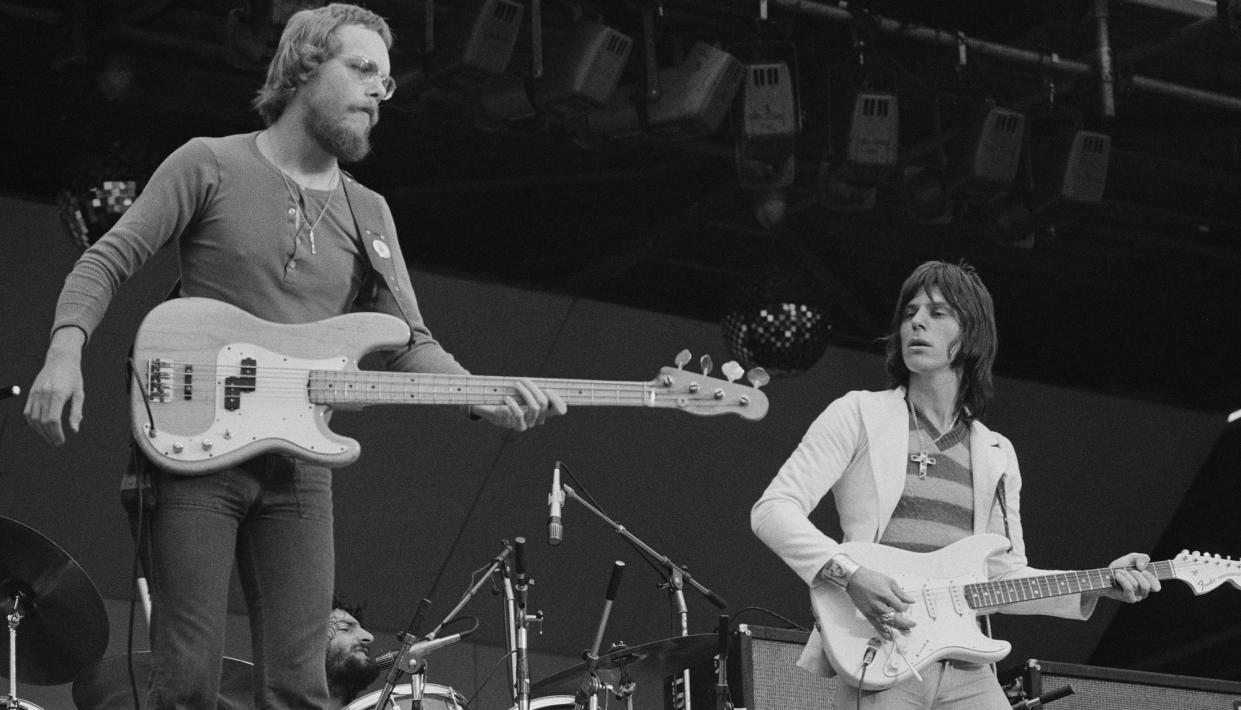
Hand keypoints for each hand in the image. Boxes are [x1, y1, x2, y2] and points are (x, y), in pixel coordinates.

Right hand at [24, 329, 87, 445]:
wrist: (60, 359)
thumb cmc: (73, 377)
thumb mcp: (79, 393)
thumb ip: (76, 412)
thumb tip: (74, 430)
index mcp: (57, 395)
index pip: (53, 420)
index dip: (56, 433)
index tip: (61, 441)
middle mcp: (44, 394)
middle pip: (42, 421)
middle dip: (49, 435)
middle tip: (57, 443)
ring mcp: (35, 393)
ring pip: (33, 419)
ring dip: (40, 431)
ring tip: (49, 438)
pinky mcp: (31, 393)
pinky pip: (27, 412)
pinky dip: (32, 423)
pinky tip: (40, 429)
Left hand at [470, 378, 565, 430]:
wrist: (494, 411)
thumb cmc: (510, 398)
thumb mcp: (521, 392)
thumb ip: (532, 389)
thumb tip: (541, 385)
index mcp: (544, 410)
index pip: (558, 409)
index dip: (557, 400)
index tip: (547, 389)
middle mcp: (539, 418)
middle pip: (543, 403)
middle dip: (533, 389)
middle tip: (523, 380)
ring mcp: (530, 423)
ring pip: (534, 407)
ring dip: (525, 393)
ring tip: (516, 384)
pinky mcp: (519, 426)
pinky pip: (519, 415)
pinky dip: (514, 404)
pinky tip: (507, 398)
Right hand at [846, 567, 916, 637]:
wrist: (854, 579)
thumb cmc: (870, 578)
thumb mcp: (889, 581)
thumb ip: (900, 593)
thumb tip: (910, 600)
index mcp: (885, 594)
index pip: (900, 607)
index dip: (905, 608)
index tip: (906, 606)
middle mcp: (878, 604)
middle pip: (895, 618)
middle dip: (906, 623)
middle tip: (912, 624)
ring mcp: (872, 610)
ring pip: (887, 623)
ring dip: (897, 628)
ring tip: (905, 631)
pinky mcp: (867, 613)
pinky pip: (875, 625)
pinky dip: (883, 632)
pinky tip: (889, 637)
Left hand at [1099, 552, 1160, 602]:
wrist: (1103, 576)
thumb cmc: (1120, 567)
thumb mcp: (1132, 558)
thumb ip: (1142, 558)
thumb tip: (1142, 567)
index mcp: (1148, 584)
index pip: (1156, 586)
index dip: (1151, 577)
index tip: (1143, 570)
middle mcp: (1143, 593)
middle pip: (1147, 586)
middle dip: (1136, 574)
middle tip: (1129, 570)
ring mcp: (1136, 597)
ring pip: (1136, 585)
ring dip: (1126, 575)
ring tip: (1119, 572)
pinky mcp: (1128, 598)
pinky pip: (1129, 588)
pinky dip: (1123, 579)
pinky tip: (1117, 575)